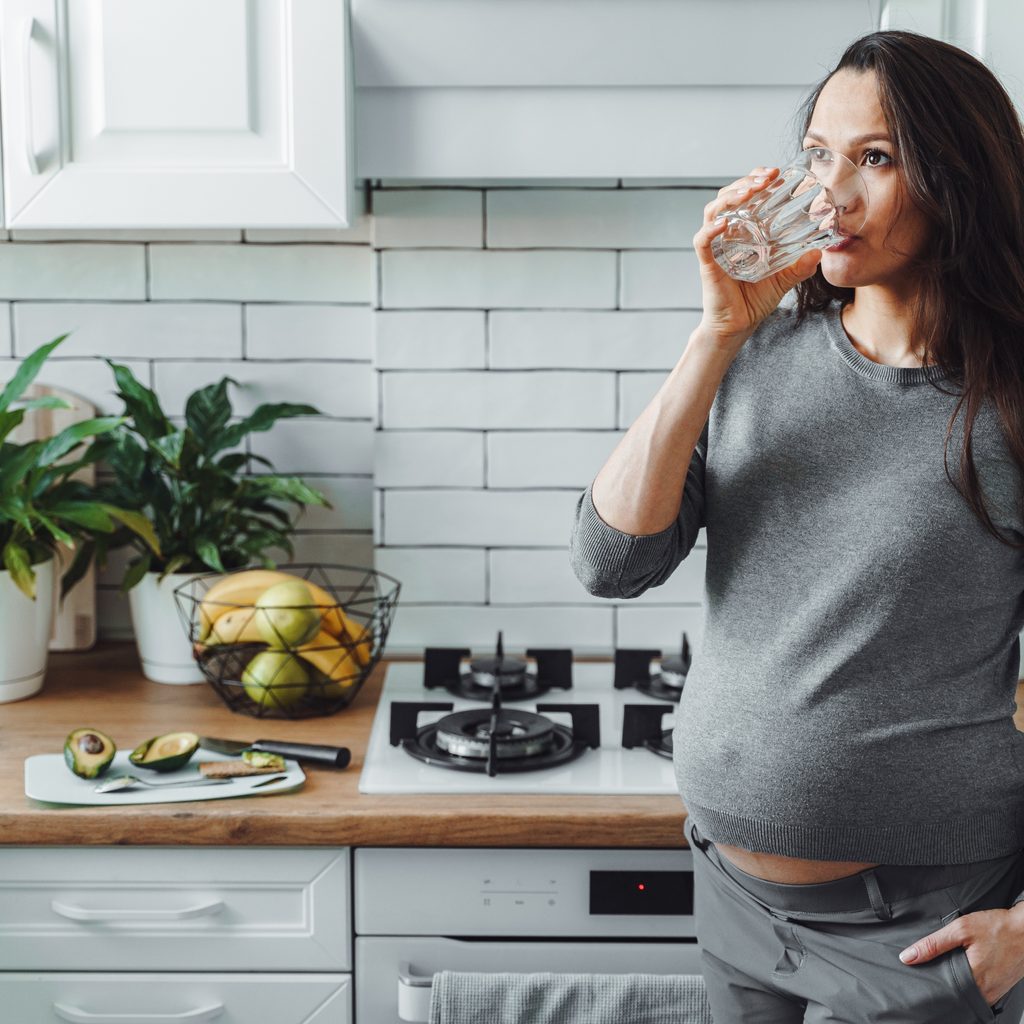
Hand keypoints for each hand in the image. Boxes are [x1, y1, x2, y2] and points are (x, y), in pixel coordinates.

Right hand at [693, 166, 822, 352]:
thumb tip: (821, 250)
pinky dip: (711, 229)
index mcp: (742, 232)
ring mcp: (715, 247)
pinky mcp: (707, 264)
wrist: (738, 326)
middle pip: (728, 196)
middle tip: (767, 177)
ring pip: (713, 211)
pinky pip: (703, 241)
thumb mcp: (784, 279)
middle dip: (746, 181)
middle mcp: (726, 235)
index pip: (745, 197)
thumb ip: (800, 266)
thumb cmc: (754, 301)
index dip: (756, 180)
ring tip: (749, 191)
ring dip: (730, 196)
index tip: (775, 174)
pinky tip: (724, 222)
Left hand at [898, 905, 1023, 1006]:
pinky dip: (969, 981)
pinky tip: (965, 967)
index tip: (918, 974)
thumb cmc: (999, 927)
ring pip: (967, 993)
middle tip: (934, 967)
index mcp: (974, 978)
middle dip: (942, 982)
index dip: (929, 984)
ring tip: (949, 966)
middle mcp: (986, 991)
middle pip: (954, 994)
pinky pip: (979, 990)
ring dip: (956, 982)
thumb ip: (933, 944)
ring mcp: (995, 992)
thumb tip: (908, 956)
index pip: (943, 991)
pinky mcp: (1000, 988)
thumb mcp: (961, 929)